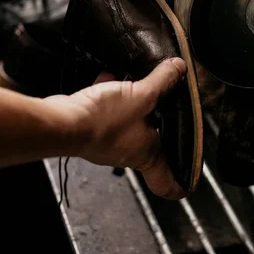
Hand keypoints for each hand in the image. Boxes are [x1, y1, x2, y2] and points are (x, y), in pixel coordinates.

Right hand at [43, 58, 187, 199]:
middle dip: (159, 125)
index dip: (181, 183)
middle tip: (169, 108)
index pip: (169, 184)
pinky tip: (111, 77)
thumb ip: (163, 82)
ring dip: (134, 105)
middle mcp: (128, 153)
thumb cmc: (104, 121)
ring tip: (139, 85)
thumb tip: (179, 69)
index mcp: (147, 155)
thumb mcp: (143, 95)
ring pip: (129, 124)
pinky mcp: (92, 129)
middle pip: (151, 145)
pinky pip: (108, 112)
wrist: (63, 122)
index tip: (190, 181)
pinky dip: (111, 95)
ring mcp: (109, 143)